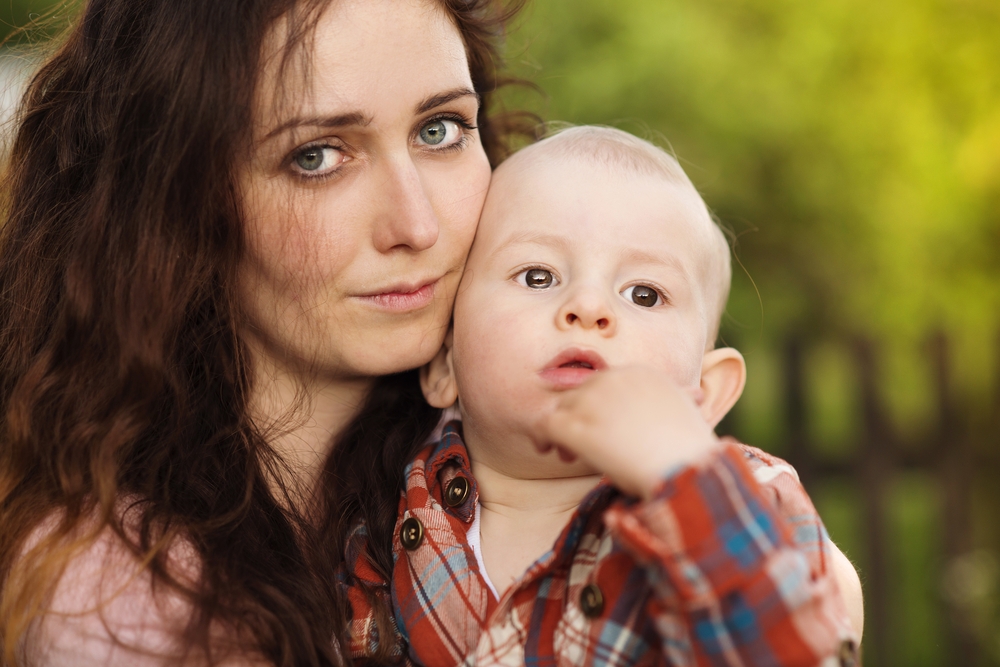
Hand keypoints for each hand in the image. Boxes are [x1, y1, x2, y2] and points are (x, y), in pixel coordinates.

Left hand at [533, 366, 720, 498]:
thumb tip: (694, 396)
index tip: (605, 427)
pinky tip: (548, 450)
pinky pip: (546, 424)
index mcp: (642, 374)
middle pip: (581, 392)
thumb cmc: (691, 452)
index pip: (606, 383)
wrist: (687, 470)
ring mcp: (593, 400)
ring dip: (562, 430)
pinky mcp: (577, 424)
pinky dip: (542, 437)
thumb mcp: (687, 415)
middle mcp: (615, 378)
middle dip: (579, 416)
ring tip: (567, 455)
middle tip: (578, 446)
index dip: (599, 405)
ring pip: (563, 407)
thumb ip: (679, 401)